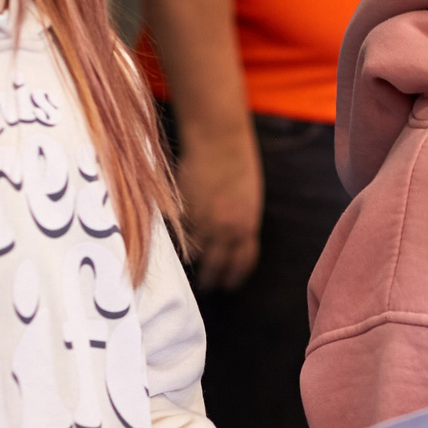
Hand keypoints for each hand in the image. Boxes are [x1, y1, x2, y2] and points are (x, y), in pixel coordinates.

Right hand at [178, 122, 262, 292]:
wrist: (219, 140)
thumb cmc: (239, 163)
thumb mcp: (249, 198)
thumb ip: (241, 220)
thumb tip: (233, 238)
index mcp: (247, 224)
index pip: (243, 261)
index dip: (236, 276)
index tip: (230, 285)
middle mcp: (226, 228)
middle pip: (217, 264)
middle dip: (211, 279)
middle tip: (207, 287)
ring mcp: (203, 220)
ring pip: (196, 252)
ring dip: (194, 263)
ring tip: (191, 270)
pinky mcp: (185, 210)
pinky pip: (180, 233)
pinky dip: (179, 240)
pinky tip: (178, 246)